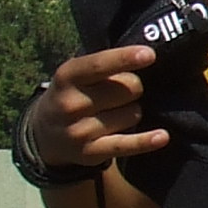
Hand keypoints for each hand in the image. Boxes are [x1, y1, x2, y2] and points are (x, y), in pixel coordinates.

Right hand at [30, 44, 171, 166]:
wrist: (45, 134)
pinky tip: (162, 136)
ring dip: (133, 112)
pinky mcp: (91, 152)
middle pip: (128, 89)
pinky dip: (146, 141)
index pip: (99, 65)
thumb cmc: (73, 94)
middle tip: (122, 92)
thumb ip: (103, 65)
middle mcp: (71, 103)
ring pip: (133, 114)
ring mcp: (80, 130)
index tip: (149, 54)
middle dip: (134, 88)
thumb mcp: (76, 74)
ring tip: (115, 113)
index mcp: (68, 76)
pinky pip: (127, 144)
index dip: (125, 58)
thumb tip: (144, 55)